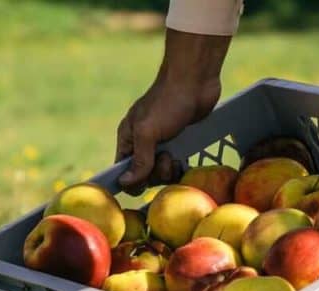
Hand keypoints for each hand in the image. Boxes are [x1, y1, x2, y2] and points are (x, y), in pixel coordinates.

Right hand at [115, 29, 230, 192]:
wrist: (195, 80)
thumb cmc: (168, 102)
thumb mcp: (148, 132)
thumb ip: (139, 160)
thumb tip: (124, 183)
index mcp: (128, 139)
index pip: (122, 172)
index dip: (131, 182)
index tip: (144, 180)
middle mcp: (142, 144)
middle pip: (144, 178)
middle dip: (155, 174)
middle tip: (166, 158)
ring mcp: (161, 146)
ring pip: (161, 175)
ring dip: (169, 170)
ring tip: (175, 155)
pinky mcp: (179, 145)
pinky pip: (176, 169)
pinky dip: (180, 169)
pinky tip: (185, 160)